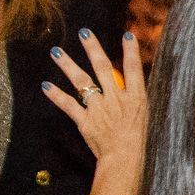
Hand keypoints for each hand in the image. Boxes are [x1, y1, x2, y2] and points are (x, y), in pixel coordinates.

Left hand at [42, 28, 147, 163]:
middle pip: (104, 68)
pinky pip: (68, 105)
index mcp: (136, 99)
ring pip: (82, 82)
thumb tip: (136, 94)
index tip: (127, 35)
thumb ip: (139, 105)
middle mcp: (116, 99)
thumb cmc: (142, 145)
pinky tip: (45, 86)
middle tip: (84, 33)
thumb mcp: (148, 121)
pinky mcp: (85, 121)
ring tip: (56, 51)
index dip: (130, 52)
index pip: (134, 70)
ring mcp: (99, 108)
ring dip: (67, 65)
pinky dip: (56, 96)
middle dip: (93, 49)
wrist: (126, 161)